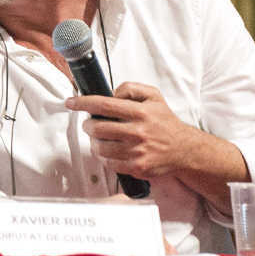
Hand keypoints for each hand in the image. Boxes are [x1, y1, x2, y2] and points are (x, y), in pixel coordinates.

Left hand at [66, 82, 208, 182]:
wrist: (183, 149)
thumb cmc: (165, 122)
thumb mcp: (154, 96)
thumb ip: (131, 88)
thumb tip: (111, 93)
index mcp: (140, 112)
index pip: (104, 105)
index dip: (83, 103)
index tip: (71, 103)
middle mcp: (138, 132)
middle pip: (97, 128)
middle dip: (87, 125)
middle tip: (90, 124)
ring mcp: (136, 152)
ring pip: (100, 147)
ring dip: (94, 142)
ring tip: (100, 138)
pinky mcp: (136, 167)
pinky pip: (109, 163)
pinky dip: (104, 156)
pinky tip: (109, 150)